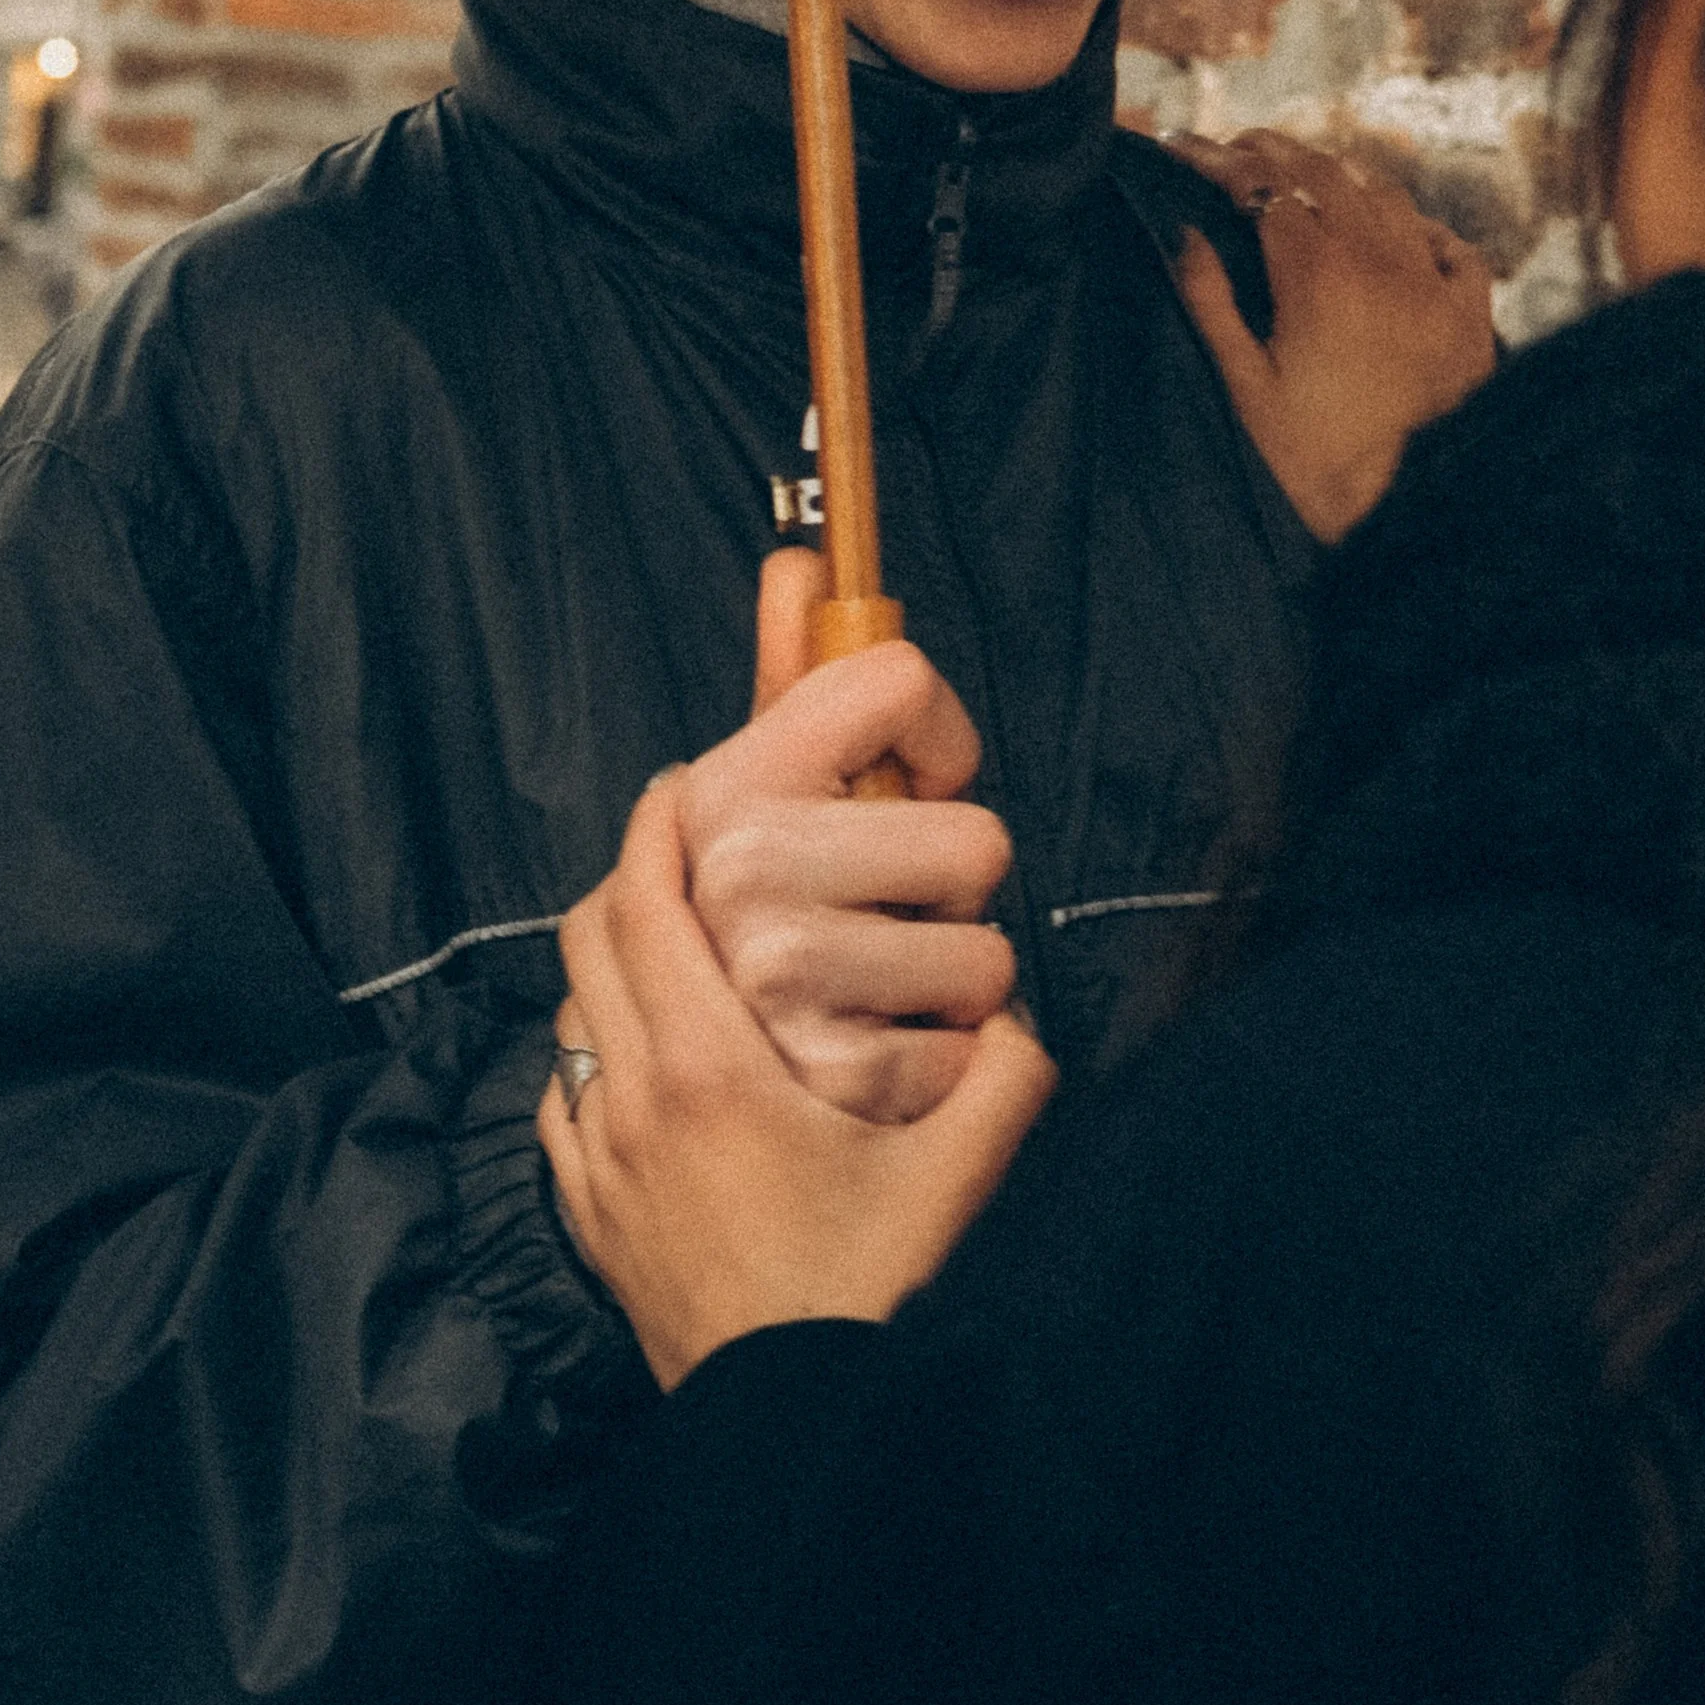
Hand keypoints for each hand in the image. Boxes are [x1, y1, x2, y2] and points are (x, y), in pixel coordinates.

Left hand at [542, 776, 1057, 1387]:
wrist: (794, 1442)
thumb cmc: (870, 1305)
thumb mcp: (959, 1180)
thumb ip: (1006, 1076)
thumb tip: (1015, 1012)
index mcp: (708, 1071)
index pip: (644, 905)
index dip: (656, 827)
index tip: (687, 782)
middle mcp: (632, 1104)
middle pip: (590, 939)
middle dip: (630, 871)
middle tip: (686, 840)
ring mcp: (600, 1165)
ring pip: (572, 1014)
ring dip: (610, 958)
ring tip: (675, 939)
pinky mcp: (590, 1219)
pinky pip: (564, 1095)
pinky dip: (592, 1046)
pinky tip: (642, 1054)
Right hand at [673, 549, 1018, 1122]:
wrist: (713, 1145)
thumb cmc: (757, 945)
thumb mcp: (757, 817)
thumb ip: (790, 685)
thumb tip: (799, 559)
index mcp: (724, 790)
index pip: (899, 678)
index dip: (932, 739)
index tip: (903, 786)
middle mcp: (743, 871)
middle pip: (977, 839)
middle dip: (948, 895)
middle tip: (876, 924)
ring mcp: (788, 975)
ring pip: (991, 952)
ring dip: (953, 988)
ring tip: (876, 1000)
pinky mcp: (846, 1073)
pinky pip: (990, 1043)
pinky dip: (953, 1068)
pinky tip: (885, 1064)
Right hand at [1166, 129, 1494, 541]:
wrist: (1393, 526)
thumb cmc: (1303, 462)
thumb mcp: (1238, 384)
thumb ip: (1209, 299)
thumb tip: (1186, 231)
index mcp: (1320, 278)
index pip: (1263, 188)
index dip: (1219, 161)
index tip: (1184, 148)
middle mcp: (1384, 268)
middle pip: (1324, 176)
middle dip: (1272, 152)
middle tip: (1234, 150)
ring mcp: (1435, 291)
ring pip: (1388, 200)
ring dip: (1341, 180)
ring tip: (1304, 180)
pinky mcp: (1471, 325)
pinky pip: (1456, 251)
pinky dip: (1425, 231)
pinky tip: (1400, 234)